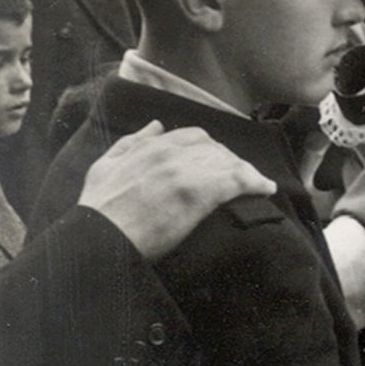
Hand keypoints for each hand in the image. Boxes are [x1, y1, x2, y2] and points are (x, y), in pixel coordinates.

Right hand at [78, 121, 275, 259]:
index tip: (217, 162)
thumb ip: (131, 143)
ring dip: (244, 172)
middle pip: (215, 149)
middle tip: (239, 176)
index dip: (209, 149)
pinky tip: (266, 189)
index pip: (193, 137)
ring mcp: (185, 172)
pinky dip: (256, 183)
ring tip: (254, 184)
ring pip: (228, 162)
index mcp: (151, 147)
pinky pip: (238, 180)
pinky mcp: (198, 193)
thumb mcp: (104, 167)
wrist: (98, 239)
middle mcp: (171, 154)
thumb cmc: (99, 211)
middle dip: (229, 161)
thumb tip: (157, 126)